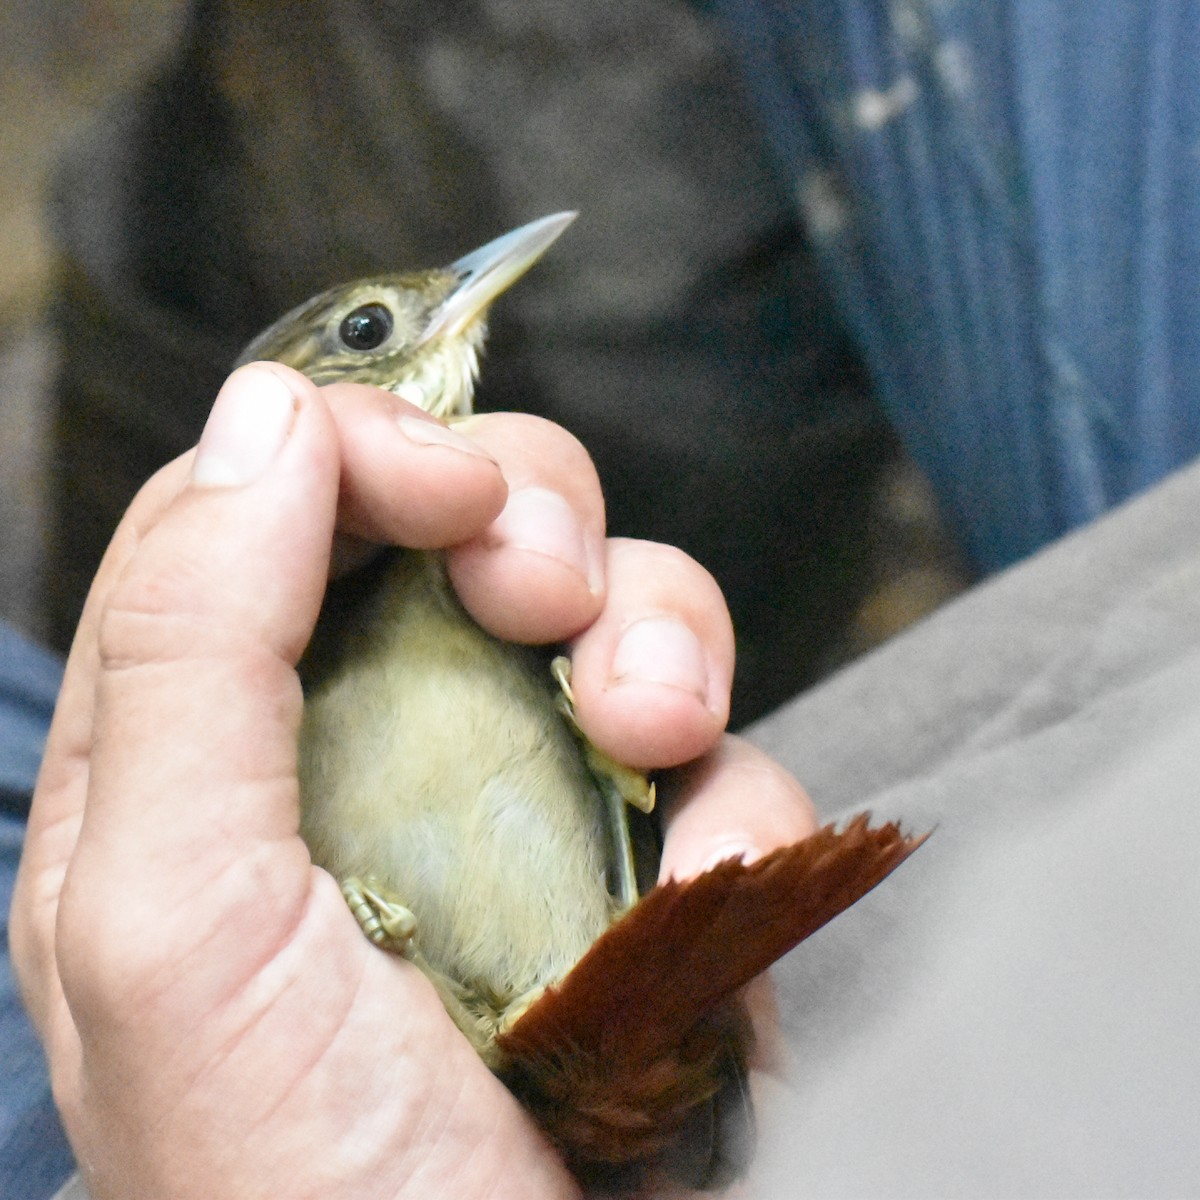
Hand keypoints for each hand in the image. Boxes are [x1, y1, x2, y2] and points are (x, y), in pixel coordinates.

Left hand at [10, 364, 814, 1198]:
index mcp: (214, 744)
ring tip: (655, 739)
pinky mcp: (650, 864)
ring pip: (616, 609)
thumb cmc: (302, 1186)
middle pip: (464, 523)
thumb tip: (272, 411)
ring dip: (659, 642)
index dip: (364, 453)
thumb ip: (192, 645)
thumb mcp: (175, 919)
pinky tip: (696, 906)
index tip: (447, 493)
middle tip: (546, 607)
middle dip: (532, 526)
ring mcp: (524, 800)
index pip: (266, 504)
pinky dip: (732, 811)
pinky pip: (725, 757)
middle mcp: (374, 745)